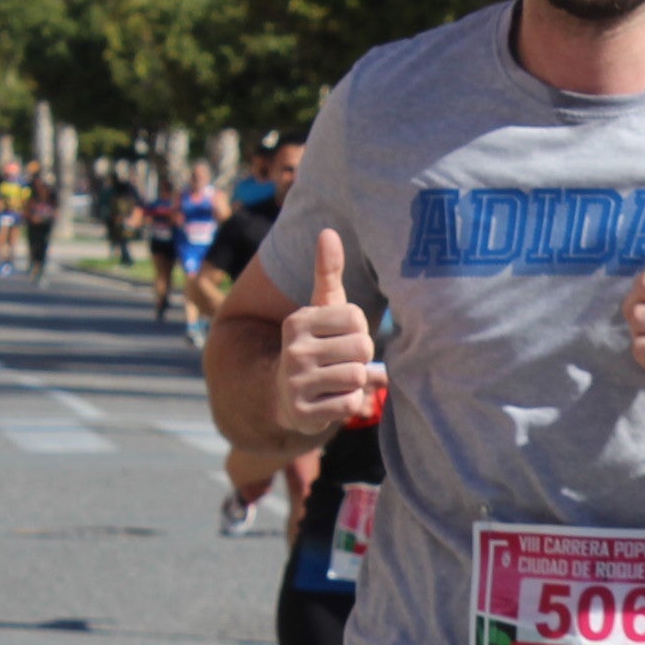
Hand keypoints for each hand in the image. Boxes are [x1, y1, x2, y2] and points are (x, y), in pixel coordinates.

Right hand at [276, 229, 381, 436]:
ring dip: (355, 382)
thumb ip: (327, 272)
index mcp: (298, 320)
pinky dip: (348, 404)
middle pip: (362, 349)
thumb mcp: (320, 308)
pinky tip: (331, 399)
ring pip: (357, 377)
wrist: (283, 395)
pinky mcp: (302, 413)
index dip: (358, 330)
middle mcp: (292, 350)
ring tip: (335, 380)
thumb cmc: (315, 345)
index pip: (356, 318)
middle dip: (359, 358)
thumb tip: (329, 231)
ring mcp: (295, 383)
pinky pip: (350, 405)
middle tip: (341, 362)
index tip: (340, 337)